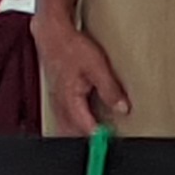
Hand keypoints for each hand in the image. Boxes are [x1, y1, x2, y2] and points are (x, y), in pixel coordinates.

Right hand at [32, 9, 132, 135]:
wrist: (52, 34)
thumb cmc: (71, 47)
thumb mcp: (97, 66)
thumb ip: (110, 90)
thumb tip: (122, 108)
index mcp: (70, 101)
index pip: (86, 129)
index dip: (101, 137)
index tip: (113, 139)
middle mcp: (61, 105)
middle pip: (74, 134)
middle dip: (89, 140)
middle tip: (106, 139)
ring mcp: (57, 102)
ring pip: (68, 128)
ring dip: (82, 133)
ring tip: (99, 131)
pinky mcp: (58, 97)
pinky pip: (65, 119)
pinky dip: (76, 124)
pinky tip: (87, 119)